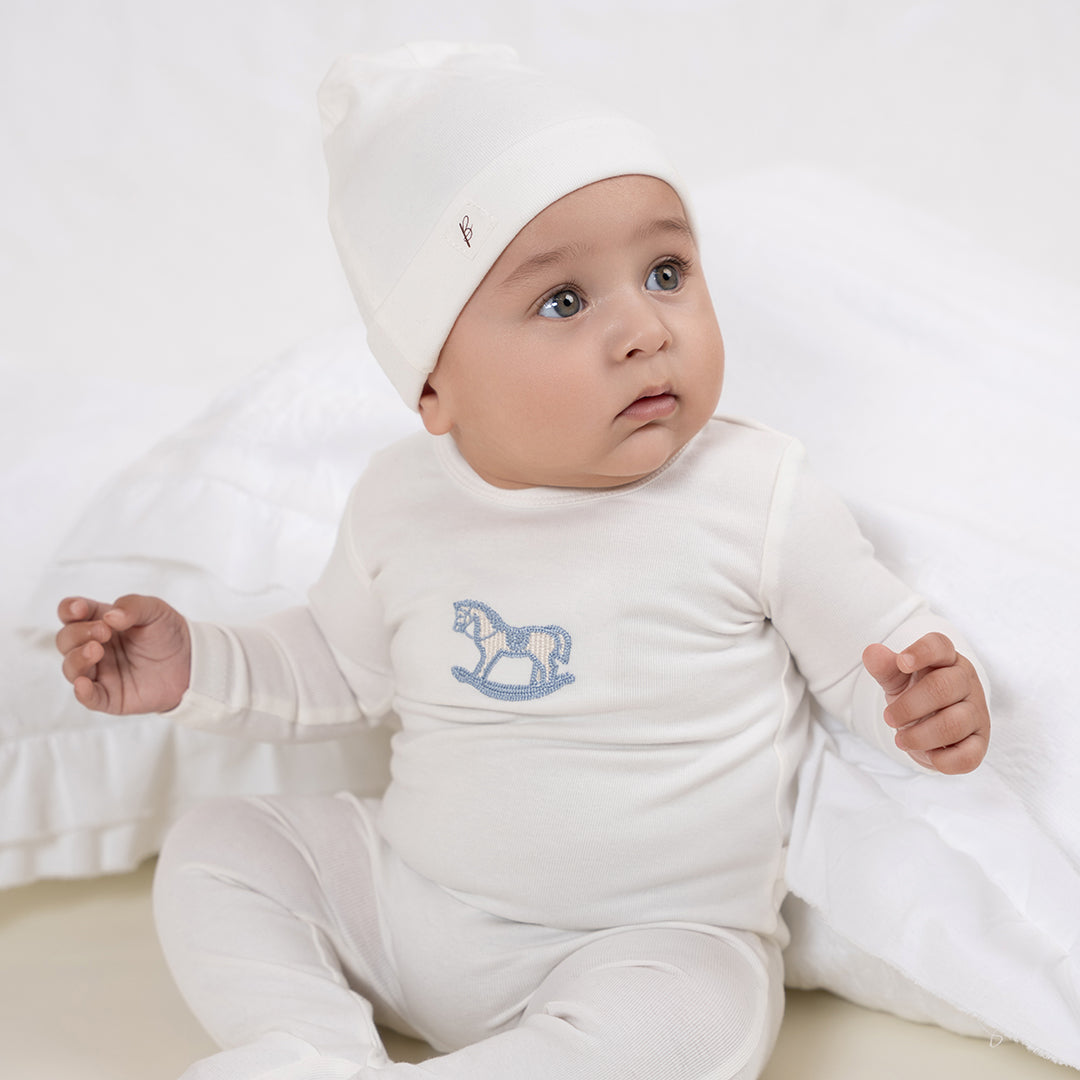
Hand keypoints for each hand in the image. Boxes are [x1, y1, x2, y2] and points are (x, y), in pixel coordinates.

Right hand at [56, 595, 190, 714]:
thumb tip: (110, 617)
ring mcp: (100, 672)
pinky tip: (83, 684)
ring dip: (77, 658)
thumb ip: (132, 606)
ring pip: (71, 668)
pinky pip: (88, 698)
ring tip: (96, 650)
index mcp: (100, 622)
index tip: (81, 609)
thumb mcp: (155, 610)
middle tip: (104, 632)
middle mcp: (95, 646)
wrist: (192, 662)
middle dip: (78, 634)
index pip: (70, 613)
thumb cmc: (168, 633)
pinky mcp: (110, 696)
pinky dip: (82, 692)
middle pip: (66, 639)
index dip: (70, 610)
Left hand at [862, 632, 988, 773]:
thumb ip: (885, 667)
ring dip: (920, 736)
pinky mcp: (980, 742)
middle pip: (943, 687)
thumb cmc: (915, 694)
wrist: (930, 725)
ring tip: (900, 740)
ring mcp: (977, 712)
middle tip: (888, 718)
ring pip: (954, 723)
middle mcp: (966, 682)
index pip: (939, 645)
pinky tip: (926, 754)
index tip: (902, 663)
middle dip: (909, 706)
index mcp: (945, 659)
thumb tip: (871, 652)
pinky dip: (942, 761)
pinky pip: (968, 756)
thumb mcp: (896, 679)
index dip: (921, 651)